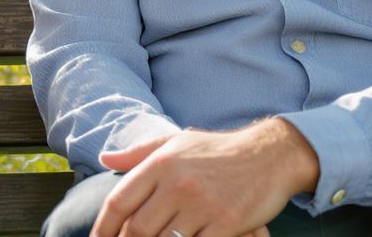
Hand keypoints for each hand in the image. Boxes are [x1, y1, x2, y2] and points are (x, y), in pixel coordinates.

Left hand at [90, 119, 317, 236]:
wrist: (269, 154)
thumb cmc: (217, 150)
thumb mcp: (175, 143)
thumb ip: (138, 154)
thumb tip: (104, 159)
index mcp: (161, 162)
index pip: (119, 201)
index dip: (103, 227)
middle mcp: (177, 183)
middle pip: (137, 228)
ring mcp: (202, 204)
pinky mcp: (226, 223)